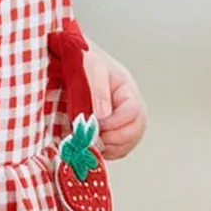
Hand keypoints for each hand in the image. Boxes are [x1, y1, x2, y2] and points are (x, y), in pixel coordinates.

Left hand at [83, 44, 146, 158]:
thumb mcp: (90, 68)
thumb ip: (97, 90)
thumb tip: (102, 116)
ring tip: (92, 145)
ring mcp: (122, 118)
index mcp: (126, 89)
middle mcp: (129, 106)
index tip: (96, 124)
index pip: (134, 111)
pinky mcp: (111, 128)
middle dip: (117, 139)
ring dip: (112, 148)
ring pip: (129, 141)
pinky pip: (118, 147)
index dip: (116, 122)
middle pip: (137, 129)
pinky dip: (107, 151)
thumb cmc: (83, 59)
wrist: (73, 59)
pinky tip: (93, 147)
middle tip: (95, 141)